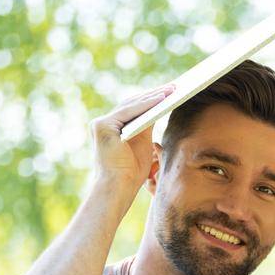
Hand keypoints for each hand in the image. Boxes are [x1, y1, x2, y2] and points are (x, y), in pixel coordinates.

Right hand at [90, 83, 175, 197]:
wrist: (119, 188)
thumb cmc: (132, 173)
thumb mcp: (143, 144)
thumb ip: (146, 127)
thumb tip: (159, 108)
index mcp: (112, 128)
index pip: (133, 110)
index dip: (151, 100)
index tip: (169, 91)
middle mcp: (104, 124)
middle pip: (132, 105)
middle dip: (153, 95)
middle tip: (173, 87)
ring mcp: (101, 124)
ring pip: (131, 106)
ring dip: (152, 97)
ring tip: (171, 90)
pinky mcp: (102, 126)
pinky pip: (128, 111)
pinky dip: (145, 105)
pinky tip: (161, 99)